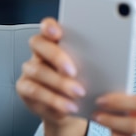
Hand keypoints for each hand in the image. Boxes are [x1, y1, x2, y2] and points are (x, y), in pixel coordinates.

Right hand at [15, 17, 87, 135]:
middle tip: (73, 71)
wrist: (75, 109)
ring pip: (38, 71)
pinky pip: (35, 92)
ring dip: (59, 83)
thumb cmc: (86, 82)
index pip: (48, 26)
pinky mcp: (24, 88)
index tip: (58, 33)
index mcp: (56, 41)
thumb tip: (111, 54)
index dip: (50, 26)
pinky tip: (68, 106)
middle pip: (39, 45)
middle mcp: (39, 52)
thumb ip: (93, 59)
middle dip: (57, 57)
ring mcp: (30, 70)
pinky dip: (54, 100)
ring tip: (79, 93)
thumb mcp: (92, 71)